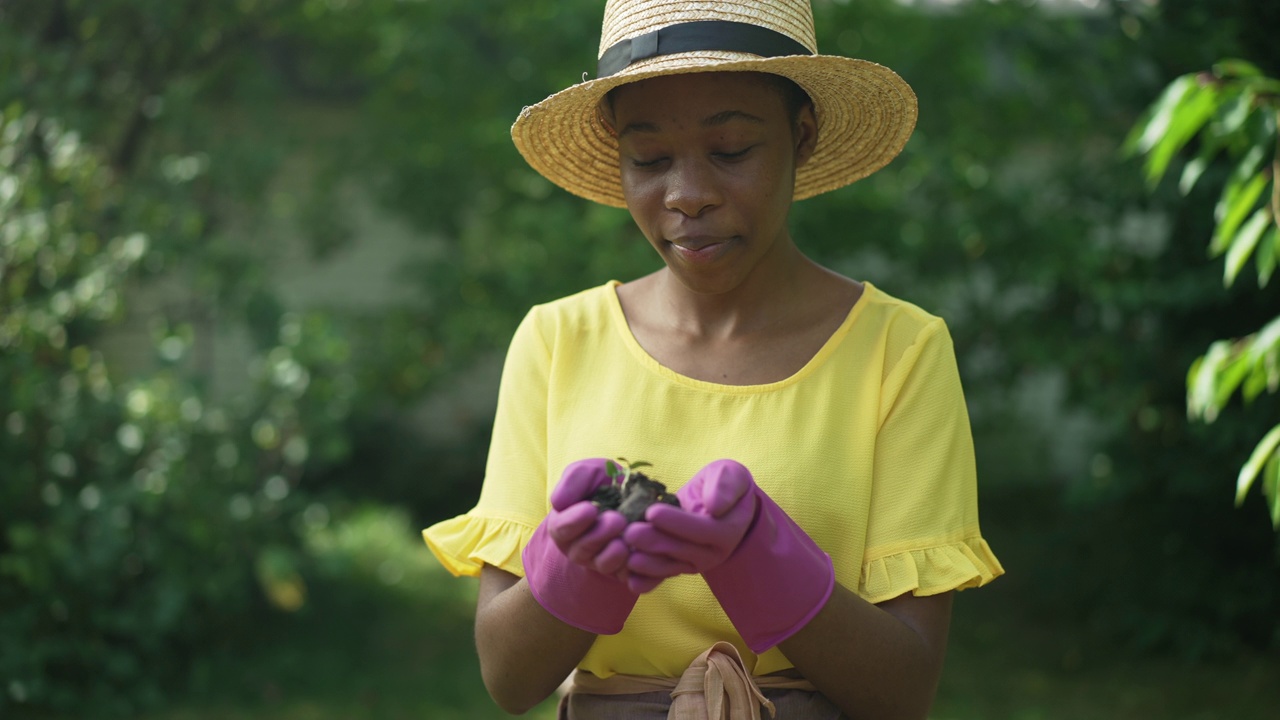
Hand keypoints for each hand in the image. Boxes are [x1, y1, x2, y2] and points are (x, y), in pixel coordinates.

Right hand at [546, 459, 629, 574]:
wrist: (633, 494)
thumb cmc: (604, 482)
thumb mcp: (588, 472)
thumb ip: (573, 481)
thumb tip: (559, 502)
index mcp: (564, 525)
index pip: (562, 528)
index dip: (575, 521)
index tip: (591, 509)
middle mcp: (578, 547)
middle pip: (582, 549)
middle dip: (600, 535)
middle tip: (618, 520)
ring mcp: (599, 561)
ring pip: (603, 564)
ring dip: (615, 553)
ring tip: (628, 537)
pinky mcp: (621, 570)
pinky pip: (625, 574)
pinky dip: (634, 565)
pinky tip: (643, 551)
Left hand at [622, 459, 758, 591]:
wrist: (718, 504)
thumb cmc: (723, 484)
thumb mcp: (731, 474)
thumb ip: (726, 485)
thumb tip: (716, 506)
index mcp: (727, 530)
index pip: (701, 529)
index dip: (677, 522)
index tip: (652, 512)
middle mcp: (712, 553)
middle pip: (681, 550)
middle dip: (654, 542)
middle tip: (630, 533)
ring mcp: (694, 563)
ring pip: (669, 566)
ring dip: (646, 564)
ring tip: (625, 555)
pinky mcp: (678, 568)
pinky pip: (662, 577)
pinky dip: (645, 580)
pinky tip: (628, 578)